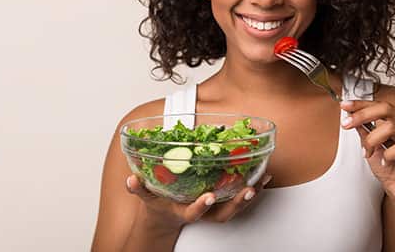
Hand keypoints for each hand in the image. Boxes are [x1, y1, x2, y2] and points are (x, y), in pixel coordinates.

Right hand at [125, 173, 271, 230]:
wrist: (166, 217)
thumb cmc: (159, 205)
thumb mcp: (146, 198)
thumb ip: (138, 189)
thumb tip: (130, 180)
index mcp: (183, 211)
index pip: (193, 213)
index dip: (202, 206)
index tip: (209, 196)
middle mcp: (202, 213)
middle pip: (223, 214)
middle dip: (236, 204)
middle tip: (248, 190)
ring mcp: (213, 210)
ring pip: (234, 208)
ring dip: (249, 195)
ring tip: (261, 180)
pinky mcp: (221, 203)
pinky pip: (239, 198)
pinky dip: (253, 188)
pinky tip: (263, 176)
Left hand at [340, 100, 394, 207]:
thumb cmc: (389, 170)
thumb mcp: (370, 147)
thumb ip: (364, 131)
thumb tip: (350, 114)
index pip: (381, 105)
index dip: (362, 104)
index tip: (344, 105)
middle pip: (387, 109)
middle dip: (363, 114)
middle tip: (346, 124)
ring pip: (392, 127)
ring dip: (373, 139)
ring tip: (368, 152)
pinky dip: (388, 154)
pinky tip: (384, 161)